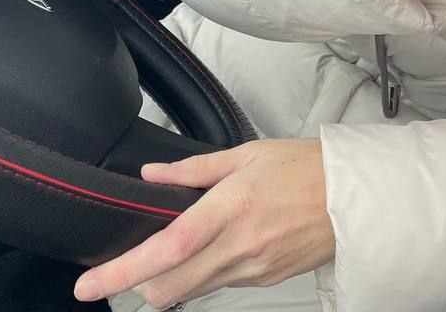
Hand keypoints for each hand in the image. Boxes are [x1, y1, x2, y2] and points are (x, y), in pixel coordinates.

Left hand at [73, 139, 333, 306]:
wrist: (357, 197)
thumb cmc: (308, 168)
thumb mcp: (250, 154)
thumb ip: (195, 168)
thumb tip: (152, 174)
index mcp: (232, 207)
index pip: (167, 249)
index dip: (122, 271)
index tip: (89, 283)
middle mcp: (239, 246)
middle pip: (168, 288)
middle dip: (138, 285)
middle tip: (128, 265)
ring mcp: (252, 269)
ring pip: (191, 292)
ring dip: (172, 279)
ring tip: (179, 248)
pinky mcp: (264, 280)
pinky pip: (219, 286)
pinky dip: (205, 274)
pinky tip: (220, 247)